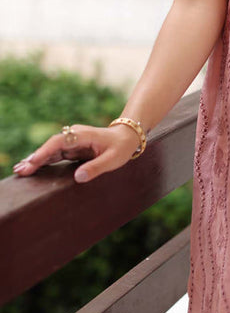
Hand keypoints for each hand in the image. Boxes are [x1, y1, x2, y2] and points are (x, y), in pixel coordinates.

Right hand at [12, 123, 140, 182]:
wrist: (126, 136)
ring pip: (50, 150)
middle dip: (35, 158)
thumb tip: (79, 177)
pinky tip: (32, 167)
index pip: (59, 142)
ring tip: (20, 171)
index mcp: (83, 135)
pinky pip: (55, 154)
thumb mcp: (113, 159)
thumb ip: (96, 167)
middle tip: (20, 171)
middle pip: (50, 146)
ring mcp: (72, 142)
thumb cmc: (121, 147)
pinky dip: (43, 160)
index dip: (45, 151)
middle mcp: (74, 136)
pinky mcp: (72, 148)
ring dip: (36, 160)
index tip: (33, 161)